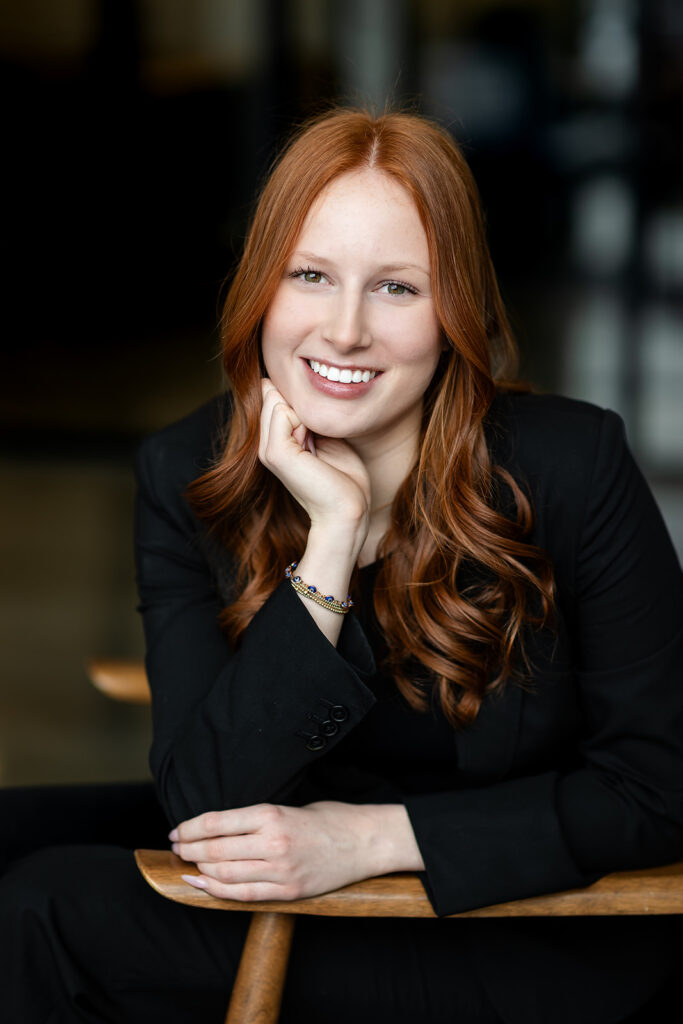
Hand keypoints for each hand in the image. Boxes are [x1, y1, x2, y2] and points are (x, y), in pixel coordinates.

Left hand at [170, 801, 399, 901]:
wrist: (367, 841)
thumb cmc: (330, 818)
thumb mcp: (292, 807)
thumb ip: (258, 820)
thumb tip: (220, 829)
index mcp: (273, 814)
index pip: (217, 823)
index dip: (190, 827)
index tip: (177, 830)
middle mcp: (273, 842)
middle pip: (215, 849)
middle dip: (189, 848)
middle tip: (177, 846)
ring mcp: (281, 870)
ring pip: (224, 873)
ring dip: (200, 869)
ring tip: (188, 863)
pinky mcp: (290, 891)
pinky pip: (244, 895)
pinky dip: (217, 890)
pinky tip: (202, 884)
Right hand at [259, 379, 370, 539]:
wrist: (348, 511)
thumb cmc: (344, 478)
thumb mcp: (325, 436)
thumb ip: (308, 415)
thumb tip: (292, 388)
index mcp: (276, 442)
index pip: (274, 396)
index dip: (301, 403)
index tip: (318, 431)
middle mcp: (266, 445)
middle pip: (274, 395)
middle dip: (303, 408)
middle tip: (319, 440)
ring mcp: (268, 450)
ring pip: (277, 401)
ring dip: (305, 415)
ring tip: (316, 445)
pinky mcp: (276, 453)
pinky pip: (283, 412)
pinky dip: (305, 422)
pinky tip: (314, 447)